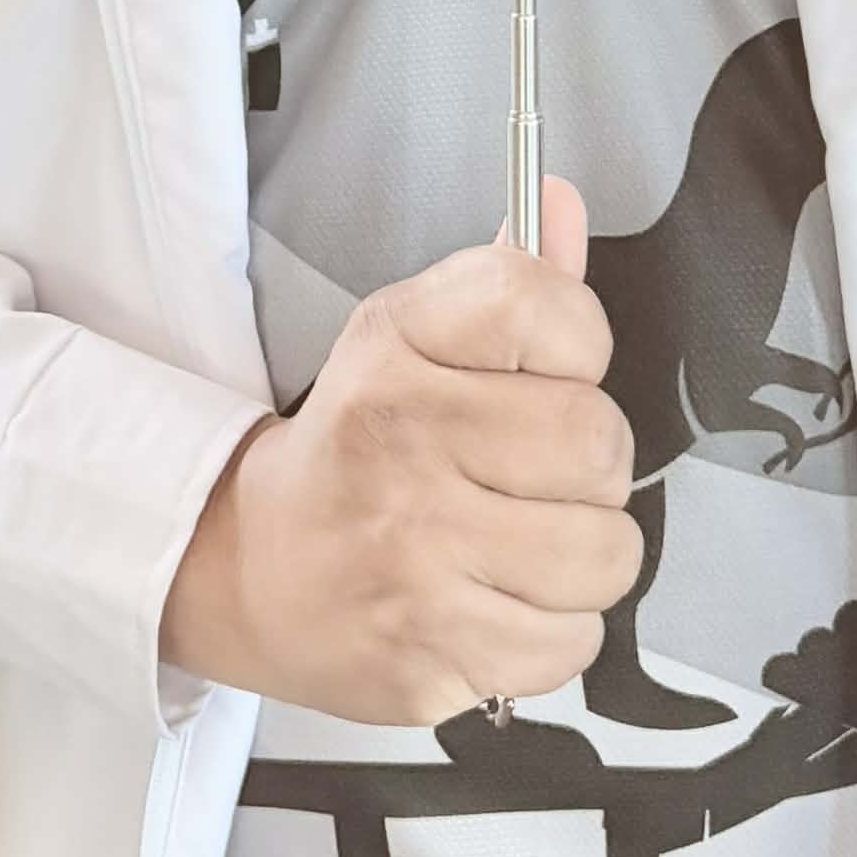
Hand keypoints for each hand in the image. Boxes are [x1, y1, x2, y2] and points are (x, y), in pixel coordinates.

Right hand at [161, 176, 641, 725]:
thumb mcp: (411, 339)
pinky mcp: (430, 654)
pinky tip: (499, 603)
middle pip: (597, 440)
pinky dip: (554, 632)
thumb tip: (567, 203)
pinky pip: (573, 642)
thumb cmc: (357, 450)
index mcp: (395, 347)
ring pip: (603, 551)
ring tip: (521, 544)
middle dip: (588, 465)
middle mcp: (400, 444)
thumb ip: (508, 280)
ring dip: (582, 556)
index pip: (544, 303)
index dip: (577, 340)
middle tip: (531, 474)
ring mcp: (413, 557)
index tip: (545, 369)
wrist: (252, 568)